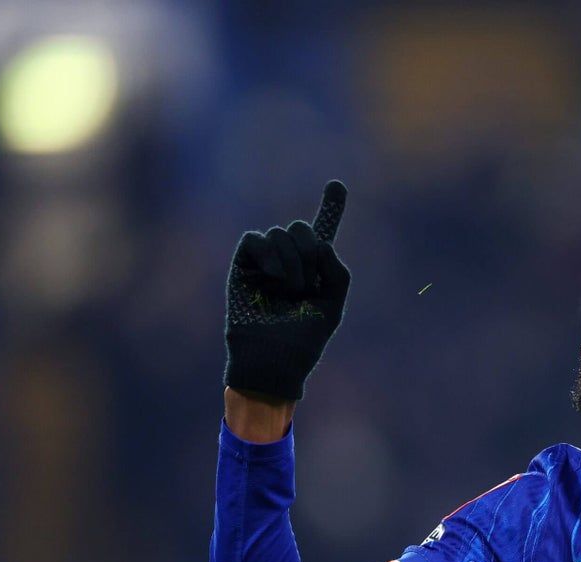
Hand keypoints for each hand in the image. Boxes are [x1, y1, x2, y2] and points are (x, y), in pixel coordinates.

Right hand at [223, 180, 349, 399]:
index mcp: (314, 269)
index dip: (331, 207)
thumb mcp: (332, 304)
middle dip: (309, 252)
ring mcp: (265, 262)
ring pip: (280, 233)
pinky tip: (274, 280)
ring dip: (291, 262)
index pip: (322, 231)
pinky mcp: (243, 266)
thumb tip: (319, 241)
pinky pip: (255, 239)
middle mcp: (289, 261)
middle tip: (306, 286)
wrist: (275, 359)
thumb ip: (336, 269)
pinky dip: (269, 256)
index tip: (338, 184)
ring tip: (288, 291)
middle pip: (301, 228)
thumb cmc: (304, 339)